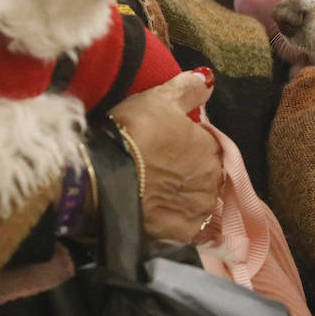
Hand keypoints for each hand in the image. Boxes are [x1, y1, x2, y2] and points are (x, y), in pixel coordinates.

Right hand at [108, 68, 221, 243]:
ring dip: (184, 200)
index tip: (167, 145)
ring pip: (197, 204)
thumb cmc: (133, 132)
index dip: (188, 146)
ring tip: (157, 195)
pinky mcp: (179, 236)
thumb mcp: (159, 99)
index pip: (208, 147)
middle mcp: (213, 182)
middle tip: (159, 170)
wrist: (101, 178)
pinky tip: (162, 220)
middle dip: (189, 174)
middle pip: (205, 177)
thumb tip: (209, 79)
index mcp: (212, 149)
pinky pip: (186, 231)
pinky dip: (179, 227)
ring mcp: (196, 212)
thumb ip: (189, 89)